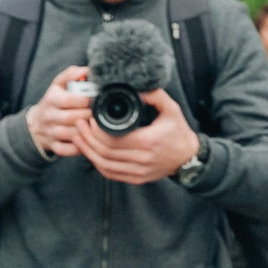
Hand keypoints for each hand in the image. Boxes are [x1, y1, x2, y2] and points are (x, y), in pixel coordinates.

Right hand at [27, 65, 93, 157]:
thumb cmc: (55, 101)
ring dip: (88, 131)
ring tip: (97, 125)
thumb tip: (87, 70)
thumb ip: (72, 74)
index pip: (71, 99)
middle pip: (74, 118)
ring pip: (74, 135)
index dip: (88, 99)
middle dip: (91, 115)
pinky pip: (69, 150)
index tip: (97, 98)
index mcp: (51, 99)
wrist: (36, 124)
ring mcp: (51, 133)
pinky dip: (81, 147)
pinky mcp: (54, 147)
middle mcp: (49, 116)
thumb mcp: (59, 85)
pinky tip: (88, 140)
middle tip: (101, 113)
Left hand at [77, 86, 200, 184]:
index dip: (96, 129)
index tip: (89, 118)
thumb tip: (136, 89)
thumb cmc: (179, 132)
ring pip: (103, 164)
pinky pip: (110, 174)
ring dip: (87, 151)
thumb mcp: (172, 110)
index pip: (113, 138)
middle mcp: (142, 159)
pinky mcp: (136, 178)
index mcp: (148, 141)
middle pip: (104, 151)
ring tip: (78, 137)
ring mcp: (138, 171)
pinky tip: (90, 153)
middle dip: (87, 138)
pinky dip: (97, 163)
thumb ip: (155, 96)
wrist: (189, 157)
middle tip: (79, 124)